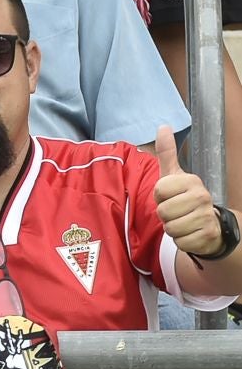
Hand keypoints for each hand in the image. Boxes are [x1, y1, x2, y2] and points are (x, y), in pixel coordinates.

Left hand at [153, 125, 225, 256]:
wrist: (210, 224)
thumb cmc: (186, 199)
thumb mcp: (175, 176)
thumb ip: (167, 153)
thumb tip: (162, 126)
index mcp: (191, 180)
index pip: (159, 191)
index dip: (160, 197)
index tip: (171, 196)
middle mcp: (201, 196)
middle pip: (163, 212)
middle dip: (165, 216)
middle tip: (177, 212)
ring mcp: (206, 216)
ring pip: (170, 228)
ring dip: (173, 229)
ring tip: (183, 222)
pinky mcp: (207, 235)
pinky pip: (180, 242)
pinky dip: (181, 241)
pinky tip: (190, 233)